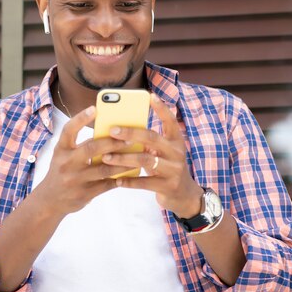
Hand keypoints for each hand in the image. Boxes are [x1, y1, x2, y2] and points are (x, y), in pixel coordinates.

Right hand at [34, 106, 135, 215]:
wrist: (50, 200)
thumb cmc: (62, 171)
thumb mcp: (64, 155)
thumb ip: (80, 144)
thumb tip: (107, 132)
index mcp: (61, 149)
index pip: (69, 130)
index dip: (80, 118)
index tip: (94, 108)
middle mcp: (67, 163)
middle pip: (91, 148)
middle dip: (112, 142)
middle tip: (129, 136)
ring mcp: (76, 179)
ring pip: (104, 169)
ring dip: (122, 161)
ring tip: (136, 154)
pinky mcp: (85, 193)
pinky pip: (107, 184)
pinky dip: (120, 177)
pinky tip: (131, 172)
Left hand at [101, 93, 202, 217]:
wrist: (185, 195)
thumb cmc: (167, 167)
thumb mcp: (165, 152)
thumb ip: (150, 141)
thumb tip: (123, 129)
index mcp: (176, 141)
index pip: (171, 121)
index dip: (161, 108)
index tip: (150, 96)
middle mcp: (177, 153)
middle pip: (152, 138)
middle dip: (130, 132)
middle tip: (112, 130)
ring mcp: (174, 170)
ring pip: (146, 160)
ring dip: (124, 158)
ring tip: (106, 157)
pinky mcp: (168, 187)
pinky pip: (145, 183)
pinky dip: (129, 181)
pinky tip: (116, 179)